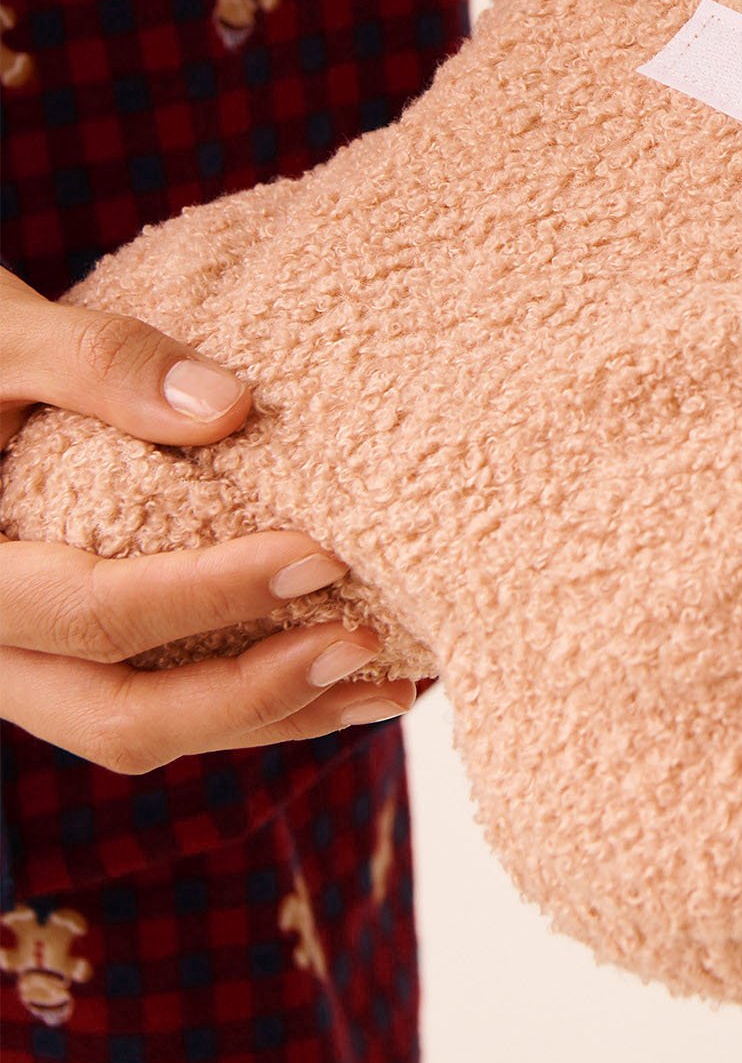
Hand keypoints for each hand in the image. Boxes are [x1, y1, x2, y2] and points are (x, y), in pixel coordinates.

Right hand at [0, 266, 413, 771]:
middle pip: (115, 715)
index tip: (321, 558)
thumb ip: (98, 362)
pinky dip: (243, 703)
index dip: (208, 595)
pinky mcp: (62, 656)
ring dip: (266, 719)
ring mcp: (20, 664)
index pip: (90, 612)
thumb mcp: (3, 332)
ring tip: (384, 687)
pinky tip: (337, 681)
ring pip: (138, 730)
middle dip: (251, 693)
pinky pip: (149, 704)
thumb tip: (229, 408)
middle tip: (363, 643)